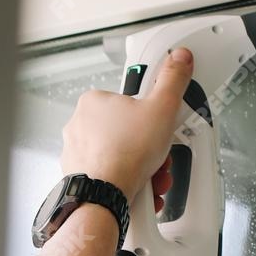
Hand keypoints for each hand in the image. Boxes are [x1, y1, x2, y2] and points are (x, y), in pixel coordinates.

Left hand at [58, 47, 191, 218]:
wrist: (103, 196)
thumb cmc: (125, 154)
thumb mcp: (161, 108)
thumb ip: (172, 80)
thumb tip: (178, 59)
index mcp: (94, 101)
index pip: (129, 101)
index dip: (151, 115)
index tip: (158, 124)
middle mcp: (80, 125)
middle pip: (127, 132)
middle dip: (149, 147)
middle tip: (159, 154)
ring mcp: (77, 151)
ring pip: (119, 154)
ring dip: (143, 166)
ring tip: (152, 174)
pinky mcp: (80, 175)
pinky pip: (109, 174)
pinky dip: (127, 181)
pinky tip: (139, 187)